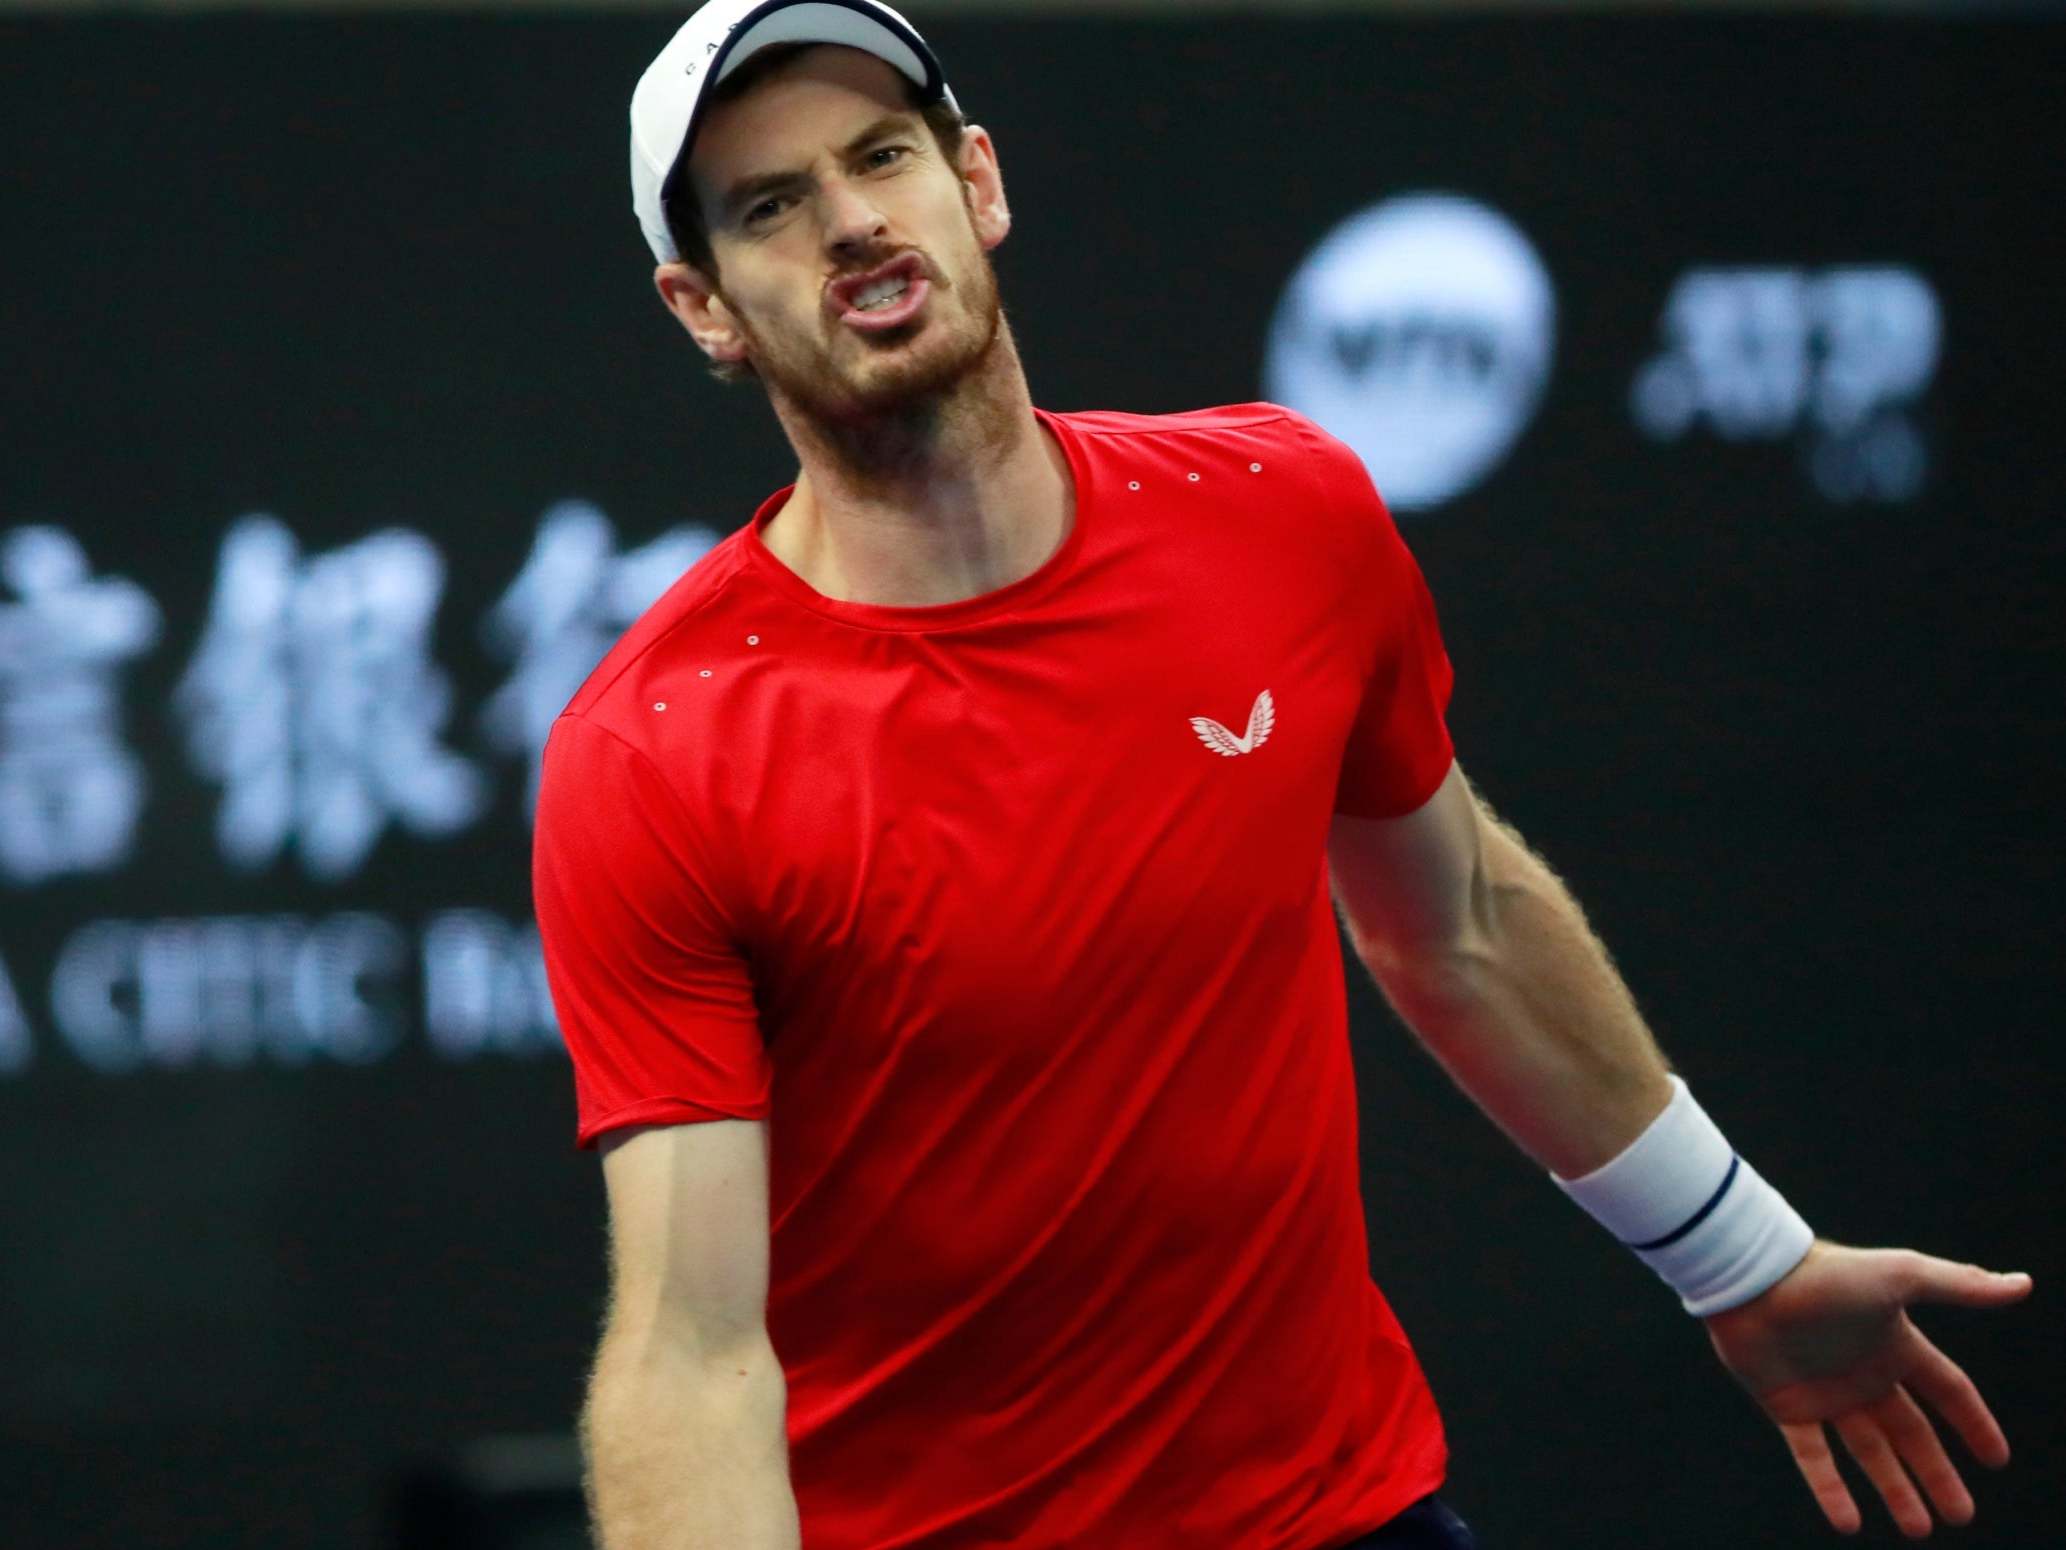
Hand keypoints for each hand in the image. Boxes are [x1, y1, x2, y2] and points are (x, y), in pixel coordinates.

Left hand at [1702, 1239, 2033, 1537]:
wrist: (1749, 1279)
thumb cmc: (1824, 1273)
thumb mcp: (1899, 1276)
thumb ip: (1959, 1284)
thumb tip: (2023, 1284)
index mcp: (1894, 1345)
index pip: (1947, 1390)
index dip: (1972, 1422)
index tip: (1996, 1459)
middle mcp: (1863, 1373)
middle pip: (1911, 1434)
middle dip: (1936, 1474)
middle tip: (1961, 1515)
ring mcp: (1826, 1392)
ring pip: (1869, 1452)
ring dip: (1894, 1489)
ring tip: (1918, 1528)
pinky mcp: (1787, 1406)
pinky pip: (1813, 1457)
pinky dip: (1829, 1489)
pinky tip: (1848, 1523)